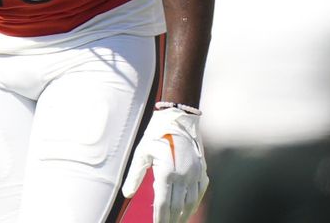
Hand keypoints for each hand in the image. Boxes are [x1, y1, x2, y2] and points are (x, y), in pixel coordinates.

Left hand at [122, 107, 208, 222]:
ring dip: (184, 215)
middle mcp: (183, 175)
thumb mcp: (142, 153)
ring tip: (177, 221)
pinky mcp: (202, 170)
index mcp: (166, 172)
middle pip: (177, 207)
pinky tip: (189, 209)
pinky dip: (195, 204)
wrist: (178, 118)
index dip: (159, 218)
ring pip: (191, 203)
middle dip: (171, 219)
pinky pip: (200, 193)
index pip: (162, 203)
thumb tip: (127, 194)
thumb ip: (134, 176)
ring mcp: (195, 174)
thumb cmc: (157, 134)